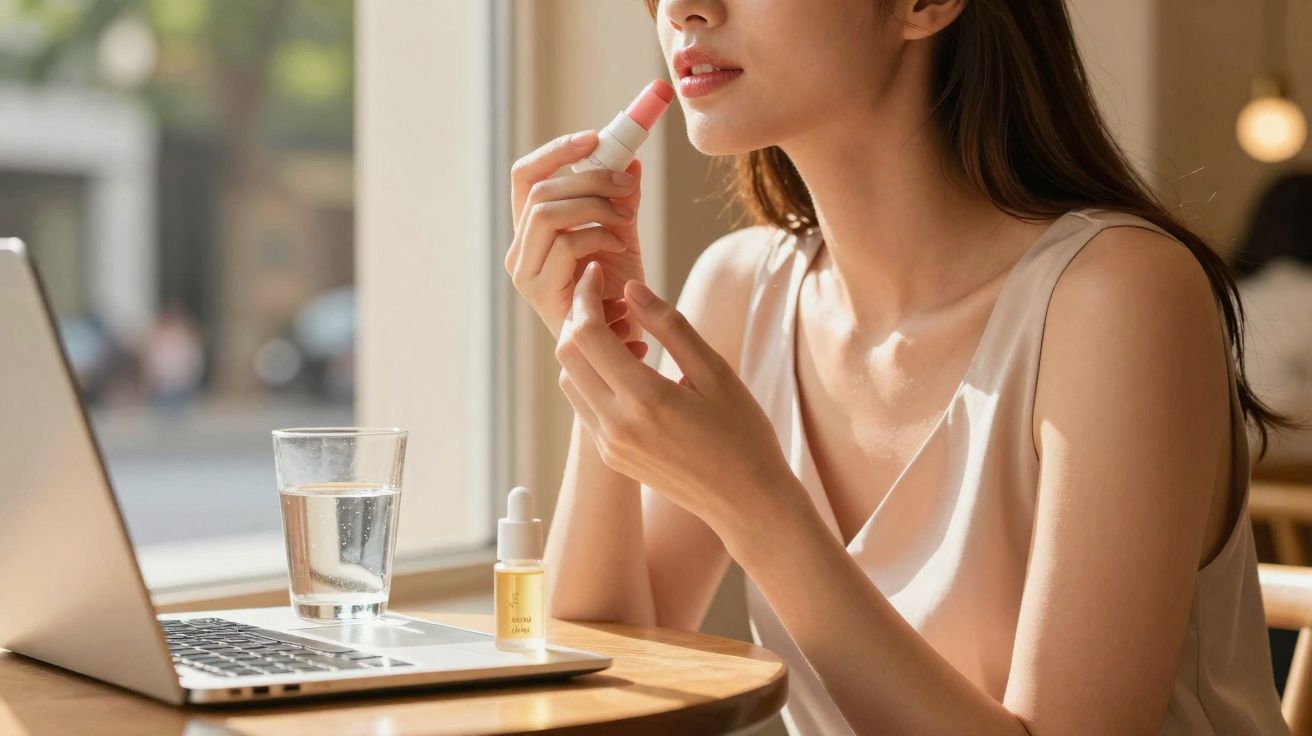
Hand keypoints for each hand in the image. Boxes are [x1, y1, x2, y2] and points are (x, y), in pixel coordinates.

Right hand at [507, 130, 647, 358]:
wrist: (624, 343)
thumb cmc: (618, 293)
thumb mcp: (620, 235)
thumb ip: (620, 200)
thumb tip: (631, 161)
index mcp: (531, 232)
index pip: (526, 177)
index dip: (556, 151)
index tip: (594, 137)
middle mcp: (519, 251)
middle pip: (540, 190)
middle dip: (588, 177)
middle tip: (626, 183)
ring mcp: (525, 274)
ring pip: (547, 212)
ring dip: (594, 205)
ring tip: (626, 217)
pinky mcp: (541, 292)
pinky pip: (565, 244)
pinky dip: (598, 235)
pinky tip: (619, 246)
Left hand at [555, 262, 799, 536]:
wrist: (746, 502)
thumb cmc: (743, 433)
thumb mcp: (714, 371)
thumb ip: (670, 326)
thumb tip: (631, 288)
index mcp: (645, 399)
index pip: (587, 333)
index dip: (585, 296)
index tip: (597, 274)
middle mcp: (616, 425)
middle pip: (568, 354)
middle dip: (579, 317)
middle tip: (606, 297)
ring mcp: (609, 445)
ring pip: (570, 379)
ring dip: (583, 348)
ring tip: (621, 331)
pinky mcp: (610, 457)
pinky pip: (584, 405)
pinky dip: (593, 376)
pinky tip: (627, 366)